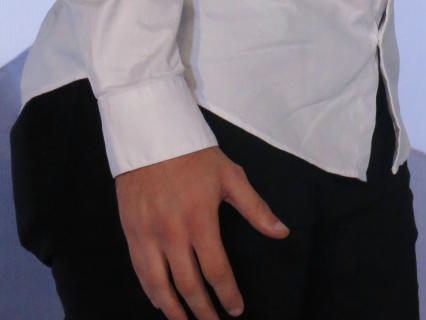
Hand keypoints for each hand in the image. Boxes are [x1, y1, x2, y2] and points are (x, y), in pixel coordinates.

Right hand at [115, 145, 287, 319]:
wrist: (152, 134)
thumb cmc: (195, 155)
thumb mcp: (231, 176)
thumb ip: (256, 208)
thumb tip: (282, 232)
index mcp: (201, 220)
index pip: (216, 270)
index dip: (227, 294)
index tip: (236, 309)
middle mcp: (173, 233)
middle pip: (189, 285)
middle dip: (203, 311)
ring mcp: (149, 235)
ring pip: (160, 286)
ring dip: (174, 310)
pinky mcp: (131, 232)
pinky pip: (140, 272)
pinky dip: (151, 292)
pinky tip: (161, 302)